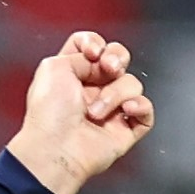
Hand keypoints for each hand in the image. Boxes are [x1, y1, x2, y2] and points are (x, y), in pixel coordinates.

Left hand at [5, 30, 153, 193]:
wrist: (56, 149)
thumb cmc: (48, 115)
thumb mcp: (54, 66)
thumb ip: (81, 51)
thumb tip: (100, 59)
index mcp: (73, 74)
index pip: (94, 45)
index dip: (96, 43)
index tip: (91, 53)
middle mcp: (92, 89)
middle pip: (118, 58)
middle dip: (117, 57)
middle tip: (108, 68)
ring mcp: (110, 109)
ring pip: (132, 83)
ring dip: (115, 94)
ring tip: (96, 112)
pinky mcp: (125, 129)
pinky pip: (146, 110)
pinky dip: (140, 107)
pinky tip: (125, 110)